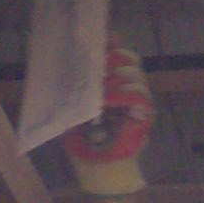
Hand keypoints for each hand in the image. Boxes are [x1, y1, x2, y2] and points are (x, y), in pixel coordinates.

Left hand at [62, 41, 153, 197]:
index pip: (116, 52)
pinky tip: (108, 101)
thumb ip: (70, 89)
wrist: (98, 167)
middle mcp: (127, 85)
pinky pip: (139, 95)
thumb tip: (58, 63)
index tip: (100, 36)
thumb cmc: (84, 139)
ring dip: (114, 79)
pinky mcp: (145, 113)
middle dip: (112, 57)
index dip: (111, 41)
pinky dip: (122, 94)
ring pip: (133, 73)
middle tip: (97, 66)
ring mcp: (139, 98)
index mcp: (110, 81)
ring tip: (99, 92)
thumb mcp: (71, 108)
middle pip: (128, 57)